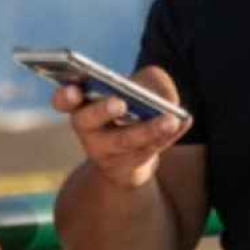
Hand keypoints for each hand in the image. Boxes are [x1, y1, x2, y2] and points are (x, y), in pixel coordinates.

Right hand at [51, 65, 191, 189]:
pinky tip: (185, 120)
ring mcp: (107, 153)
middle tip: (119, 102)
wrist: (130, 154)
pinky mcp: (130, 168)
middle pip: (89, 122)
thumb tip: (160, 95)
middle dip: (102, 111)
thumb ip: (145, 81)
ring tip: (171, 119)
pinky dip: (169, 134)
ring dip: (148, 130)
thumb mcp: (134, 88)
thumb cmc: (130, 107)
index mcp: (80, 105)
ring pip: (126, 141)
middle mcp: (88, 131)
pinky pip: (150, 150)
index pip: (64, 101)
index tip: (72, 90)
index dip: (64, 96)